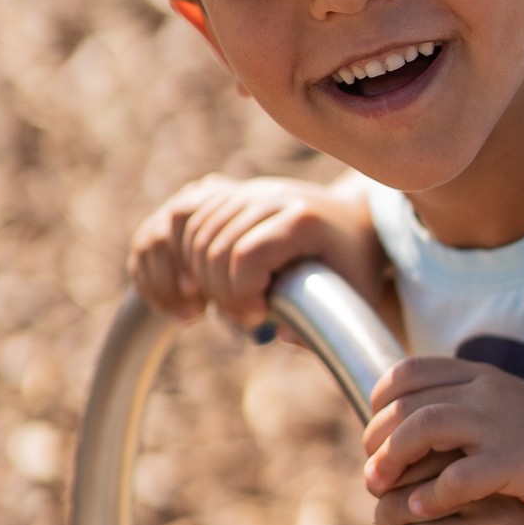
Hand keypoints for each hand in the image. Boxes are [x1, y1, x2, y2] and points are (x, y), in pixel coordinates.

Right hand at [127, 172, 381, 330]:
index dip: (241, 294)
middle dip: (218, 293)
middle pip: (215, 245)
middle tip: (240, 318)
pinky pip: (178, 218)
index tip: (256, 319)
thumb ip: (323, 323)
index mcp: (303, 219)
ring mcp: (245, 190)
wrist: (352, 222)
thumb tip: (279, 334)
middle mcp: (270, 195)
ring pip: (189, 229)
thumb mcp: (354, 295)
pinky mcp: (227, 194)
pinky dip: (169, 256)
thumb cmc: (354, 264)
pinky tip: (187, 289)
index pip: (249, 254)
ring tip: (208, 308)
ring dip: (188, 277)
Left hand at [363, 356, 523, 524]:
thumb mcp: (506, 404)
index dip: (380, 400)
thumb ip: (467, 403)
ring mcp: (500, 424)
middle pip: (407, 401)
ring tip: (380, 488)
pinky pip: (460, 477)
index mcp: (481, 376)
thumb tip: (416, 421)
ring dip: (392, 459)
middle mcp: (486, 392)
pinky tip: (425, 509)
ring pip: (424, 427)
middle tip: (371, 471)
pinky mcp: (516, 462)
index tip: (376, 431)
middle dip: (377, 437)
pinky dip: (434, 495)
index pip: (409, 371)